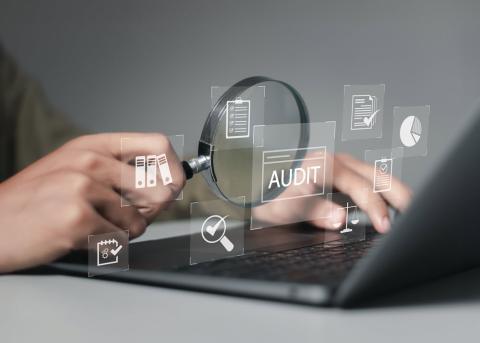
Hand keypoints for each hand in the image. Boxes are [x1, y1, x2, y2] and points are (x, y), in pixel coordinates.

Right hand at [0, 133, 185, 272]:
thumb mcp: (76, 170)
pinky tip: (82, 238)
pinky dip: (106, 247)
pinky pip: (119, 240)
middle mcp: (90, 161)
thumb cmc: (36, 200)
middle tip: (129, 216)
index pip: (157, 144)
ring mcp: (82, 188)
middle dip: (151, 211)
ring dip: (122, 232)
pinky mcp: (77, 219)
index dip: (174, 167)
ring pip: (139, 221)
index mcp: (93, 145)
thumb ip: (119, 173)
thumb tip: (167, 186)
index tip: (174, 183)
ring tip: (93, 226)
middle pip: (159, 187)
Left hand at [253, 153, 411, 232]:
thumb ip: (315, 211)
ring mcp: (340, 165)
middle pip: (377, 174)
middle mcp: (336, 162)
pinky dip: (382, 191)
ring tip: (408, 209)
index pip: (361, 187)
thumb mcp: (289, 207)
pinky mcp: (341, 172)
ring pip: (376, 175)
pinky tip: (388, 204)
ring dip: (393, 191)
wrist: (259, 188)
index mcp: (326, 167)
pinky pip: (368, 179)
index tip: (386, 226)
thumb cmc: (273, 196)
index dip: (376, 207)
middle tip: (415, 212)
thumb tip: (340, 218)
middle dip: (399, 193)